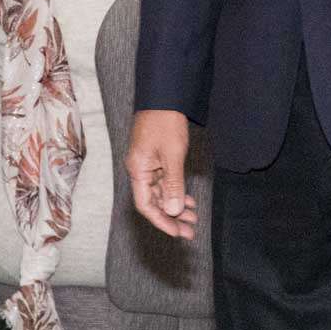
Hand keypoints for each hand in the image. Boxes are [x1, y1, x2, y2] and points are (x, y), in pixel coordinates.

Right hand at [125, 109, 197, 238]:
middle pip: (153, 202)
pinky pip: (164, 182)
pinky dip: (175, 192)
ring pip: (160, 193)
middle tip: (190, 231)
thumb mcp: (172, 154)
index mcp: (138, 170)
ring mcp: (147, 165)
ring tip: (192, 218)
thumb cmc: (165, 122)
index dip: (161, 221)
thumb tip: (172, 210)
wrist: (165, 96)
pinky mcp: (156, 159)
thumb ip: (172, 183)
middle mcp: (139, 170)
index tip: (178, 233)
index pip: (146, 205)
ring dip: (175, 206)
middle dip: (171, 218)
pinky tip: (187, 200)